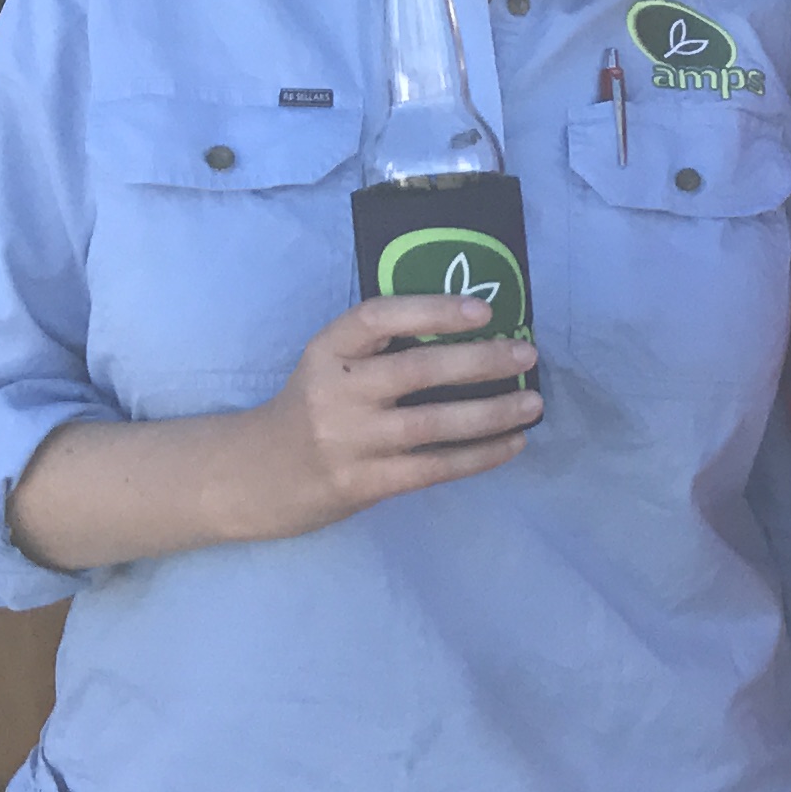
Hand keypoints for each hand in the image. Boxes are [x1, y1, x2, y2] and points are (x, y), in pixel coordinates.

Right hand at [224, 294, 541, 540]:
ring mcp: (349, 440)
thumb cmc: (313, 409)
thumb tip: (474, 333)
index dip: (432, 309)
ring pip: (433, 424)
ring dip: (492, 413)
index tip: (484, 310)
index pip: (379, 316)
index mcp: (327, 350)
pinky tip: (512, 444)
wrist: (257, 475)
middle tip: (527, 354)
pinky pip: (434, 467)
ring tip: (533, 404)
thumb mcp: (330, 365)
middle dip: (480, 361)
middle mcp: (335, 391)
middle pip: (417, 370)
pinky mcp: (364, 482)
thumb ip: (380, 348)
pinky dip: (479, 455)